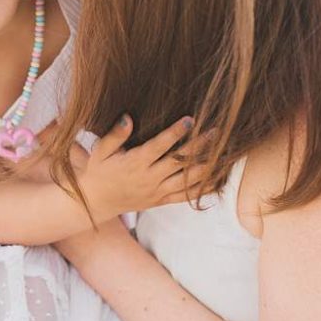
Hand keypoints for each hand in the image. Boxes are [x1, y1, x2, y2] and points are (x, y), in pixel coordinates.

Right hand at [80, 114, 210, 219]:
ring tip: (225, 155)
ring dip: (207, 167)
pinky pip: (185, 196)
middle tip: (217, 131)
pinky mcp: (160, 201)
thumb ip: (115, 135)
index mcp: (135, 163)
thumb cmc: (98, 171)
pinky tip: (219, 181)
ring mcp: (157, 191)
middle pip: (179, 161)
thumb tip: (128, 117)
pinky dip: (202, 190)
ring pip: (187, 180)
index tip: (190, 119)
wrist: (96, 203)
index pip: (159, 146)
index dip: (175, 132)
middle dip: (199, 146)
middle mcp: (149, 178)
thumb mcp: (100, 151)